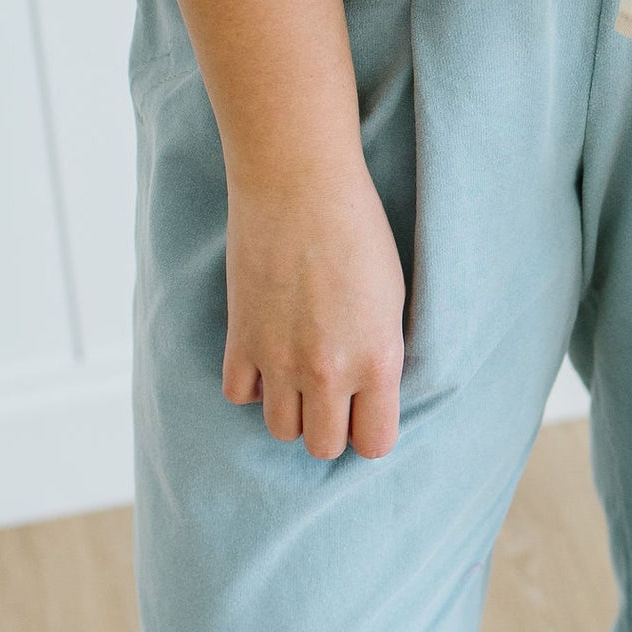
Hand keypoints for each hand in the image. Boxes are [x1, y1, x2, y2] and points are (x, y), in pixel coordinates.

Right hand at [223, 147, 407, 459]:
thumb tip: (368, 391)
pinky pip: (238, 394)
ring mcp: (279, 359)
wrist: (300, 185)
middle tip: (332, 392)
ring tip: (298, 374)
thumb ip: (380, 355)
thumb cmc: (358, 230)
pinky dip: (251, 383)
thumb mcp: (393, 299)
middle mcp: (328, 371)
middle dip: (329, 426)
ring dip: (290, 408)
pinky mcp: (240, 339)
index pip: (374, 445)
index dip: (369, 431)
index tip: (366, 410)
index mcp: (377, 361)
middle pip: (322, 446)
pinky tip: (266, 355)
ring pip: (280, 428)